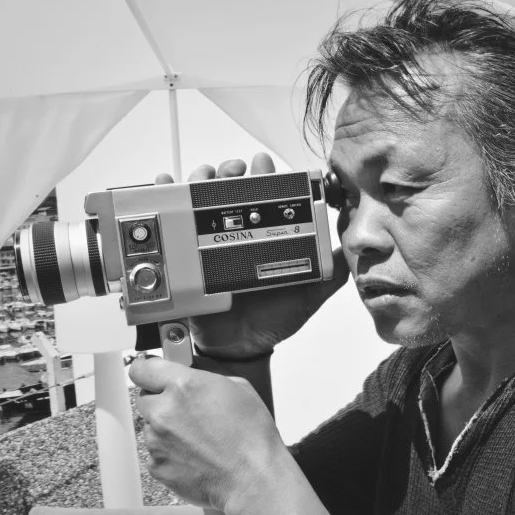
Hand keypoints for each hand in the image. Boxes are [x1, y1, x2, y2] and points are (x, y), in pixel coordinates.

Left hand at [130, 356, 281, 509]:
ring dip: (166, 428)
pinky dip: (170, 452)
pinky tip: (195, 455)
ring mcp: (156, 441)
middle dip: (160, 400)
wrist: (253, 478)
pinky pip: (155, 452)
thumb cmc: (252, 436)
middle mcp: (164, 411)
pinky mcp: (157, 466)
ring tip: (197, 438)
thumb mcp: (239, 388)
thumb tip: (193, 378)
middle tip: (184, 409)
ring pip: (150, 427)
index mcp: (184, 386)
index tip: (149, 372)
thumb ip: (206, 379)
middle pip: (144, 398)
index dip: (146, 370)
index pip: (142, 369)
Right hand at [155, 153, 348, 358]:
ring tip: (205, 177)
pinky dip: (164, 201)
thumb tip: (351, 254)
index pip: (263, 197)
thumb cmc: (271, 319)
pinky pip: (170, 226)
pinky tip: (165, 185)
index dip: (264, 175)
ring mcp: (206, 243)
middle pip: (228, 190)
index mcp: (263, 238)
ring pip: (198, 200)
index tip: (264, 165)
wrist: (242, 349)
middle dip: (229, 171)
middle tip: (235, 171)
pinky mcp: (185, 257)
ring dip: (199, 180)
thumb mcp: (307, 294)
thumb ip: (329, 273)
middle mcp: (234, 235)